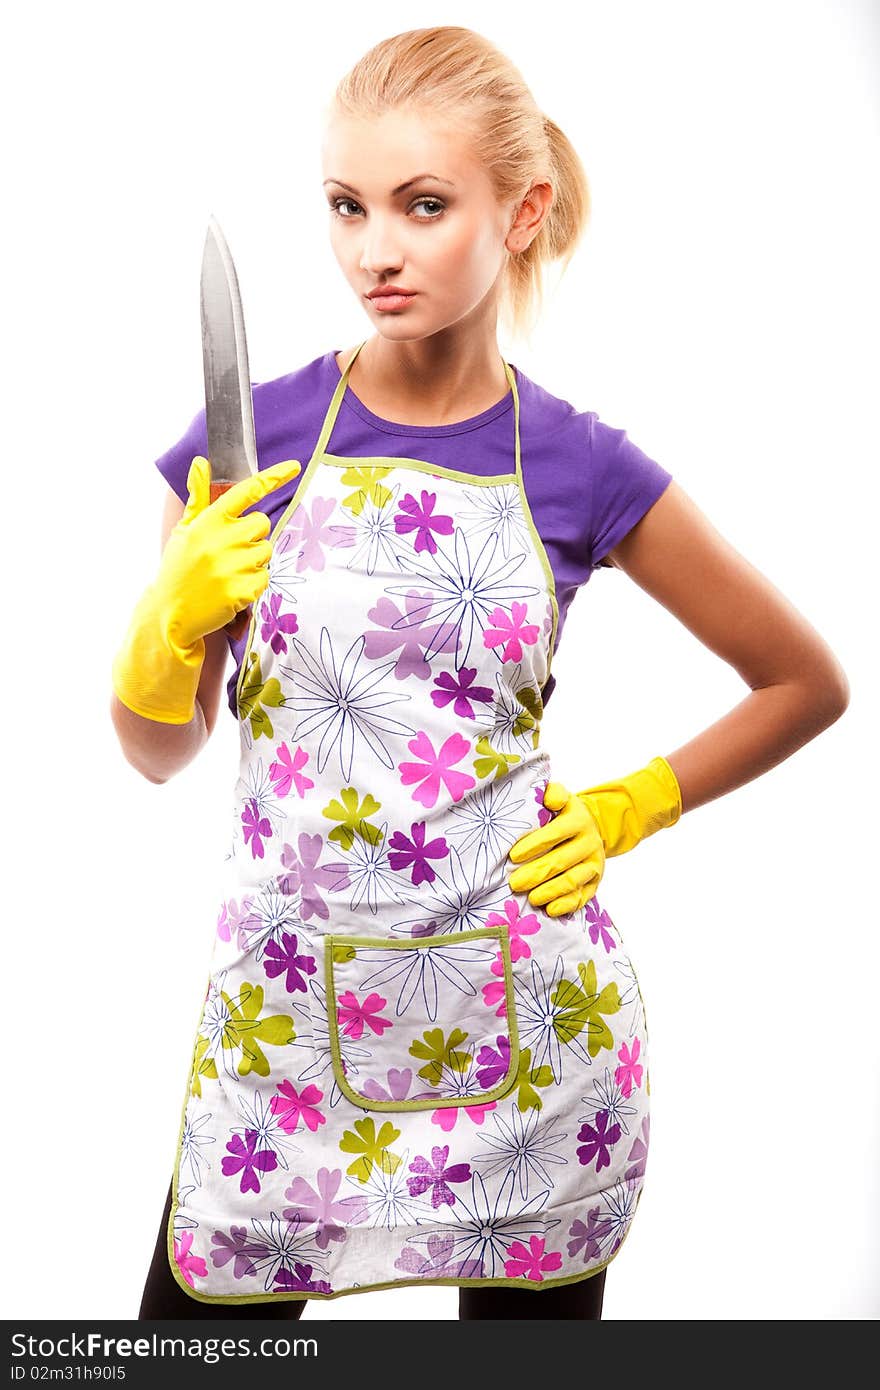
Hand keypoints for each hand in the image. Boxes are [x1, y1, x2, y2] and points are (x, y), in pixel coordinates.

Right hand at [111, 455, 300, 723]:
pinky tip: (232, 588)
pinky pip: (265, 578)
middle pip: (262, 524)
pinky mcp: (242, 589)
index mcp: (208, 521)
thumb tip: (200, 462)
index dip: (273, 477)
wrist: (169, 613)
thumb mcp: (184, 531)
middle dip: (252, 536)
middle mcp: (221, 539)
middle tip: (230, 552)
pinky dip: (253, 584)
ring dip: (253, 561)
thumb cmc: (179, 568)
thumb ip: (197, 497)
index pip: (245, 491)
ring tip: (228, 572)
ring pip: (266, 552)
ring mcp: (232, 565)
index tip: (295, 467)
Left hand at [507, 758, 682, 915]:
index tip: (513, 856)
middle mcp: (589, 842)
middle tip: (515, 883)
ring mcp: (594, 863)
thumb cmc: (563, 813)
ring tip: (531, 898)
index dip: (534, 845)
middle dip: (536, 873)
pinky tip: (550, 910)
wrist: (592, 827)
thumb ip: (553, 793)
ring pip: (573, 880)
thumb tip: (548, 799)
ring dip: (551, 891)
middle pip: (562, 860)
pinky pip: (583, 896)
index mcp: (578, 819)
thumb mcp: (561, 797)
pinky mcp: (596, 882)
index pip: (556, 833)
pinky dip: (567, 904)